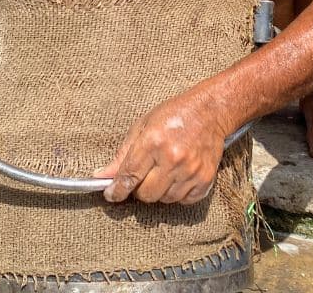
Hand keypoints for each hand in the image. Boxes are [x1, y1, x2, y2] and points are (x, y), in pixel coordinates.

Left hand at [92, 93, 233, 204]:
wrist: (209, 111)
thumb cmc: (173, 116)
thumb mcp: (142, 127)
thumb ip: (122, 155)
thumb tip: (102, 176)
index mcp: (153, 142)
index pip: (129, 177)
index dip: (116, 191)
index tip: (111, 195)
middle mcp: (172, 158)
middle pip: (146, 194)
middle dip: (139, 189)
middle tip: (143, 176)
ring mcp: (191, 170)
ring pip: (165, 199)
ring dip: (159, 191)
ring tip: (163, 173)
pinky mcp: (206, 178)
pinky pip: (184, 201)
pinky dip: (178, 194)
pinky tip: (178, 179)